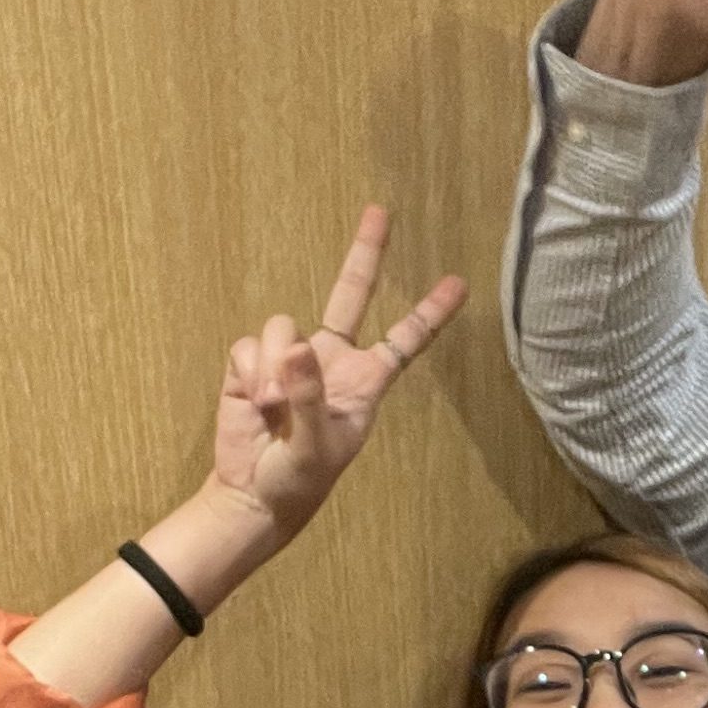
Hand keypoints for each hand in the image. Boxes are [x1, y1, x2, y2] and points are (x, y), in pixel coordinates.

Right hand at [207, 205, 465, 549]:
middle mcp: (330, 362)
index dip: (429, 313)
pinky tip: (252, 403)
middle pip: (350, 295)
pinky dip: (249, 371)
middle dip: (364, 254)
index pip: (404, 342)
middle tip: (381, 212)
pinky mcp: (253, 363)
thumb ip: (310, 398)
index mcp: (363, 385)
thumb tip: (297, 348)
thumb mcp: (316, 448)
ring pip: (282, 326)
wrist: (251, 496)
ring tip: (272, 410)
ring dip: (272, 367)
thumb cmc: (297, 482)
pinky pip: (249, 344)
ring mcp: (291, 360)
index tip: (458, 283)